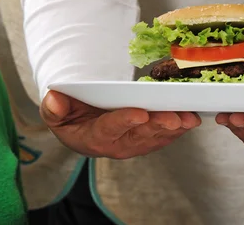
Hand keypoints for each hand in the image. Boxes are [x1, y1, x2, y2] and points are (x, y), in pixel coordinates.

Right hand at [41, 90, 200, 158]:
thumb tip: (54, 100)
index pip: (109, 129)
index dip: (124, 121)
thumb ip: (54, 108)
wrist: (80, 125)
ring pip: (155, 136)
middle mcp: (116, 144)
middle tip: (174, 117)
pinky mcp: (146, 139)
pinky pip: (163, 135)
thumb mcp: (55, 112)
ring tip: (188, 118)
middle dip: (158, 125)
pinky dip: (178, 128)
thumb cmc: (69, 116)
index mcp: (92, 137)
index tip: (139, 113)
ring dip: (173, 128)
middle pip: (139, 135)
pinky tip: (190, 119)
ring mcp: (133, 143)